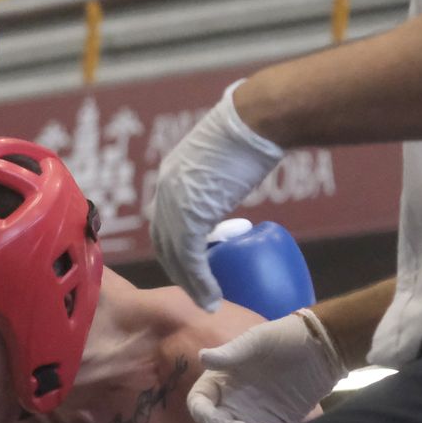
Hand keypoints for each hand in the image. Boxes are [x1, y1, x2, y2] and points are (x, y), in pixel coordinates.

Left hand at [151, 81, 283, 310]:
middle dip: (178, 272)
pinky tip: (212, 297)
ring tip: (208, 303)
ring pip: (174, 255)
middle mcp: (166, 189)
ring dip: (190, 284)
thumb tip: (237, 180)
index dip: (174, 250)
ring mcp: (175, 201)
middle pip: (163, 243)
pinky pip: (189, 258)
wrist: (258, 119)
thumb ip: (219, 175)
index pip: (163, 223)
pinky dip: (200, 282)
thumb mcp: (225, 157)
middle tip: (198, 293)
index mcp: (171, 176)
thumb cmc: (253, 130)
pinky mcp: (191, 212)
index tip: (190, 269)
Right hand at [187, 310, 345, 422]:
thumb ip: (231, 353)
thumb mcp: (257, 340)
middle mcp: (232, 403)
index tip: (215, 420)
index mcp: (220, 381)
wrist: (323, 347)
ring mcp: (252, 417)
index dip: (202, 414)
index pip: (199, 403)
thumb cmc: (285, 337)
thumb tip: (202, 357)